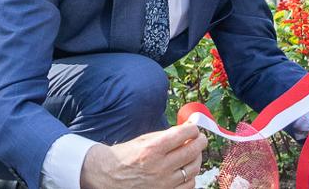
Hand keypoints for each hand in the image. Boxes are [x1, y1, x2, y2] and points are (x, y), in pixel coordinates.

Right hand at [80, 123, 205, 188]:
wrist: (108, 177)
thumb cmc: (125, 155)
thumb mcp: (143, 140)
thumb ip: (166, 134)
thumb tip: (188, 126)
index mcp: (151, 149)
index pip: (183, 135)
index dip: (193, 129)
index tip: (194, 128)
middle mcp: (159, 167)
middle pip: (192, 151)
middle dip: (200, 141)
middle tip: (200, 138)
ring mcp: (163, 184)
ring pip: (193, 169)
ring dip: (197, 158)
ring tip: (193, 153)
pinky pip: (188, 185)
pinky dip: (191, 176)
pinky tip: (186, 169)